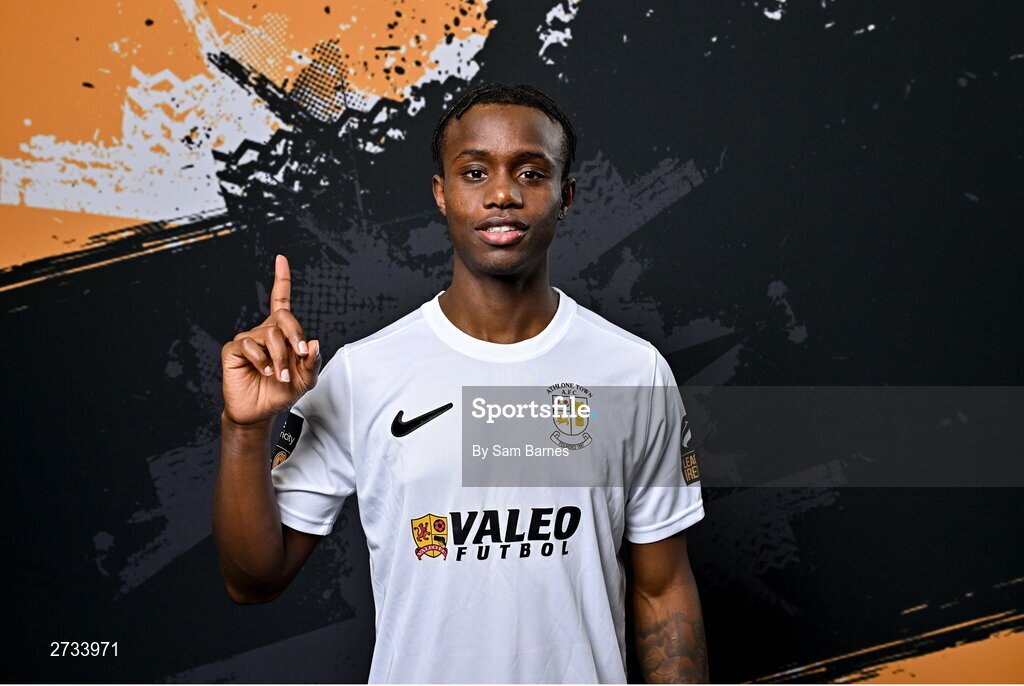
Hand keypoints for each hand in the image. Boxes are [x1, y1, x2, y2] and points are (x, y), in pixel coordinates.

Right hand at [221, 255, 321, 425]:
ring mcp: (247, 339)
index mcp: (281, 333)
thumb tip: (314, 343)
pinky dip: (262, 360)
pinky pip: (250, 345)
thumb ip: (313, 362)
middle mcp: (263, 331)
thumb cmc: (281, 393)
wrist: (260, 412)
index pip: (280, 300)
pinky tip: (265, 371)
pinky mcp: (234, 350)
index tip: (281, 259)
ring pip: (269, 334)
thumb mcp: (306, 379)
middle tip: (301, 354)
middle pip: (282, 316)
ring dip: (280, 357)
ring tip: (280, 375)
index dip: (281, 279)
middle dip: (295, 335)